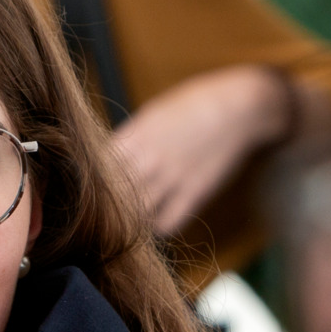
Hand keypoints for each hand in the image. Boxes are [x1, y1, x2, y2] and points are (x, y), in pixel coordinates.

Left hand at [109, 65, 295, 236]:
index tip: (90, 187)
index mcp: (135, 134)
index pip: (96, 167)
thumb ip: (130, 138)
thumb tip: (108, 158)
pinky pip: (165, 223)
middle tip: (103, 210)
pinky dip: (156, 227)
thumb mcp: (154, 113)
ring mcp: (171, 178)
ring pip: (134, 213)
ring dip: (128, 218)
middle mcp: (149, 158)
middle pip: (110, 194)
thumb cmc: (196, 104)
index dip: (91, 181)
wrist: (240, 108)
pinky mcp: (194, 194)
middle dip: (104, 204)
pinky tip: (155, 219)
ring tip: (127, 219)